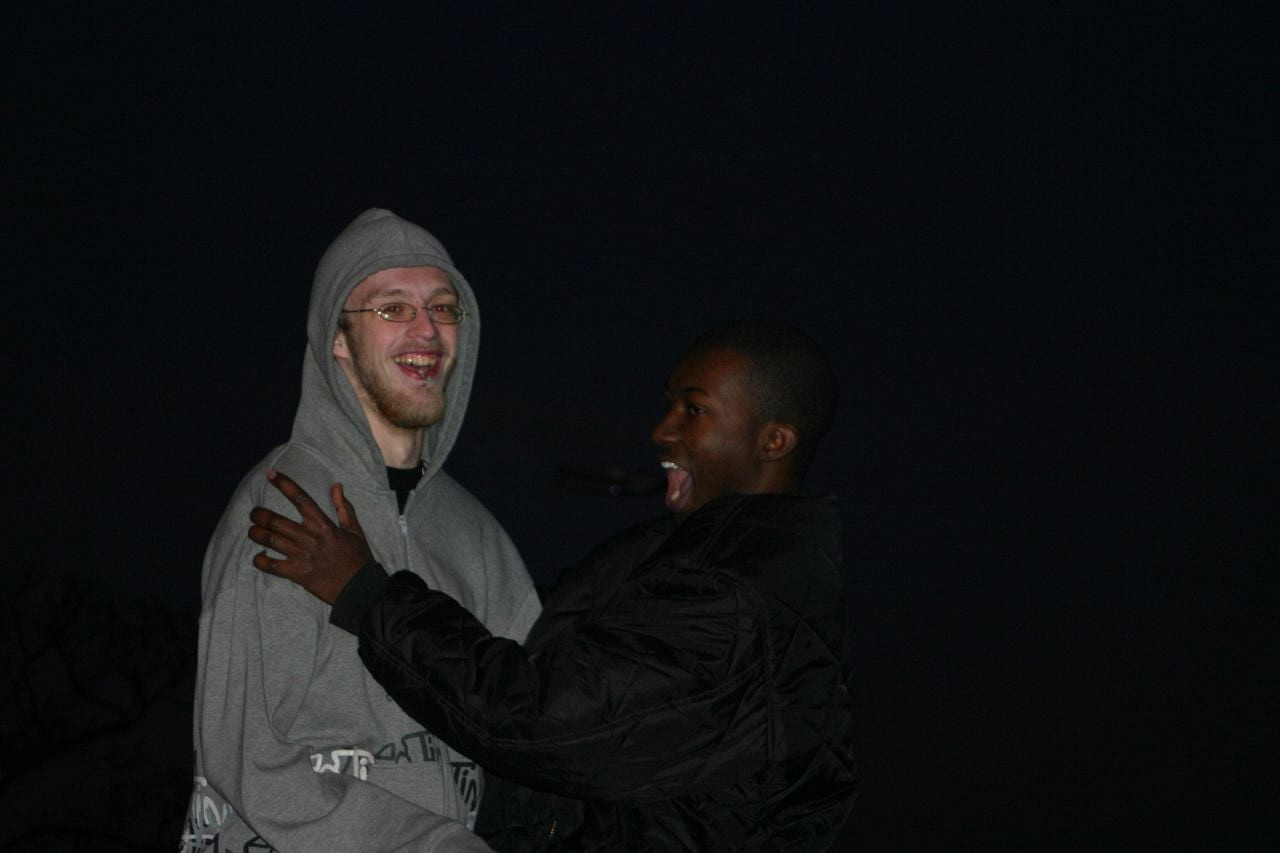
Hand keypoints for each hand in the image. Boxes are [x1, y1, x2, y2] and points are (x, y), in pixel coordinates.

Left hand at [248, 469, 374, 604]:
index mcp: (324, 525)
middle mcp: (310, 538)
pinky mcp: (298, 574)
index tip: (271, 475)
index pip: (301, 499)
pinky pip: (272, 566)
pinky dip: (261, 561)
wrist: (360, 588)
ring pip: (271, 540)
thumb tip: (336, 486)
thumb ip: (344, 508)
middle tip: (254, 513)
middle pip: (277, 521)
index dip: (285, 484)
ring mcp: (302, 556)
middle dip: (260, 515)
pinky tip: (258, 557)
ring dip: (256, 534)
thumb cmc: (358, 559)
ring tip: (252, 531)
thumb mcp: (355, 530)